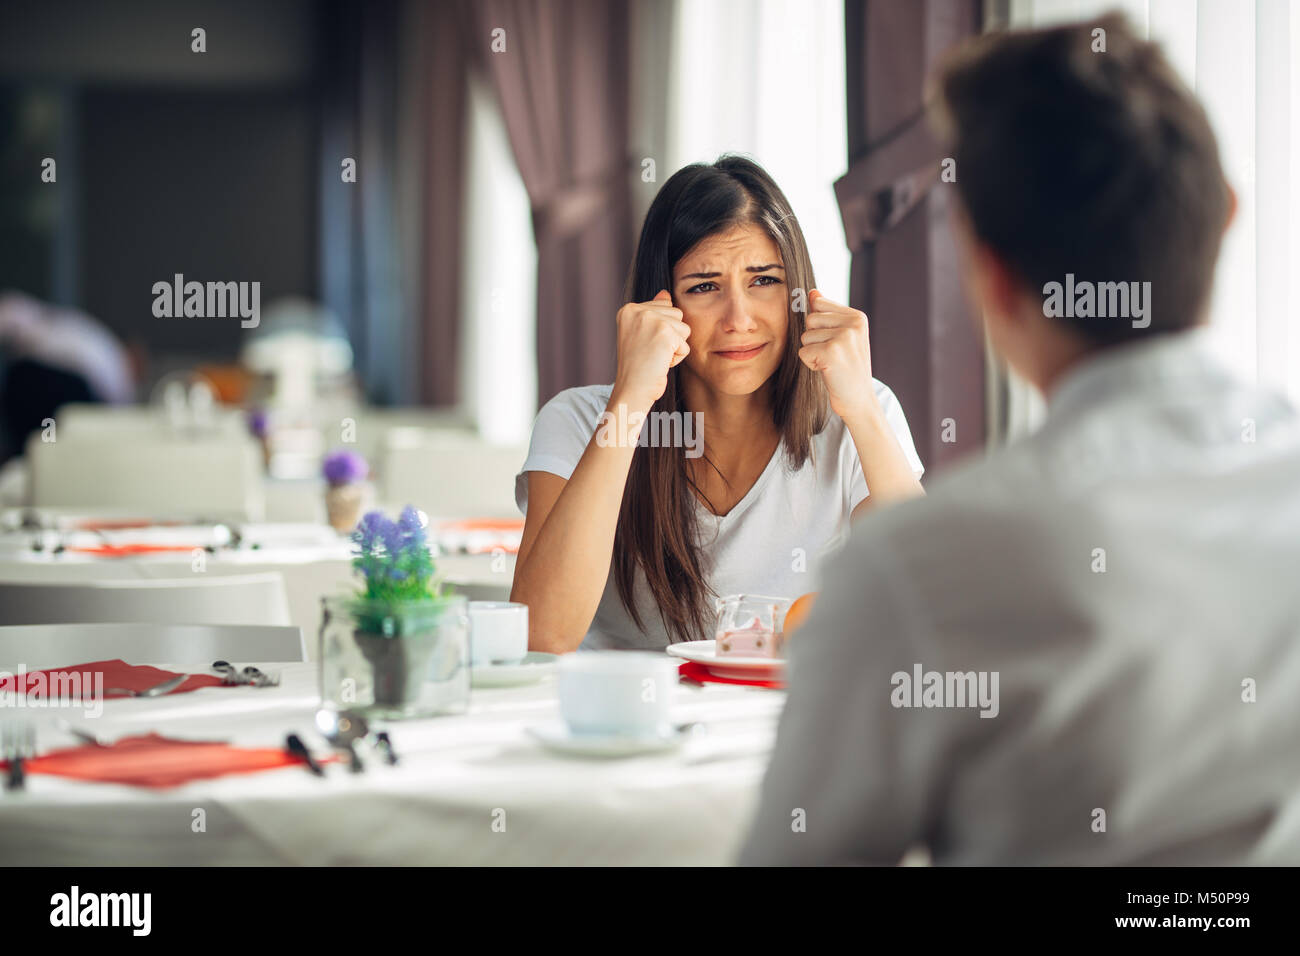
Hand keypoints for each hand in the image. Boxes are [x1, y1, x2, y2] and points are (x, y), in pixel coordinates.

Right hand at [612, 290, 690, 409]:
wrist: (632, 390)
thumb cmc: (637, 367)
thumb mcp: (641, 334)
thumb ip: (653, 311)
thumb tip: (665, 293)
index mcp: (629, 309)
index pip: (664, 306)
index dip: (660, 331)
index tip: (643, 346)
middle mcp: (637, 310)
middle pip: (677, 314)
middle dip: (670, 337)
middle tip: (650, 352)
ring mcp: (650, 320)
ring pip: (684, 328)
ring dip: (675, 347)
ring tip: (656, 357)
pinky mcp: (664, 333)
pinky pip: (685, 344)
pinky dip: (677, 358)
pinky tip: (660, 363)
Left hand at [798, 290, 877, 422]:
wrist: (859, 400)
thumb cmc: (848, 368)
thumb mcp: (843, 337)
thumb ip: (828, 314)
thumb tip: (813, 293)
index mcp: (857, 316)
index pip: (819, 304)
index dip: (820, 327)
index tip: (835, 343)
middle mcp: (853, 323)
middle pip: (810, 319)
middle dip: (814, 339)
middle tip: (832, 355)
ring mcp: (843, 337)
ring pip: (805, 336)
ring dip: (812, 352)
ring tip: (831, 363)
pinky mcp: (832, 352)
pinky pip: (803, 352)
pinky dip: (810, 364)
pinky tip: (828, 371)